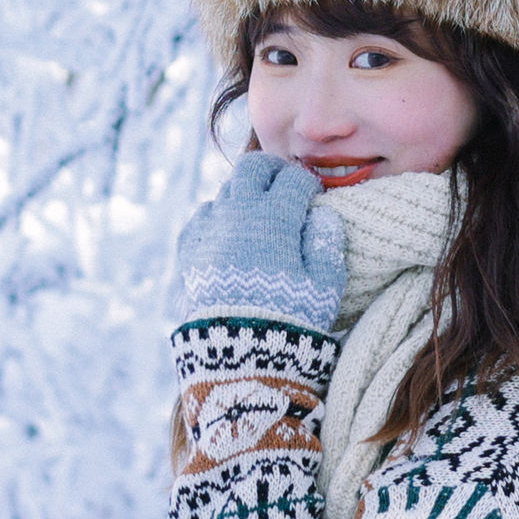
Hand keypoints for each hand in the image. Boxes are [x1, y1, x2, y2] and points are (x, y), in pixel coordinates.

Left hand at [169, 151, 346, 335]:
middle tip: (284, 184)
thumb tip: (322, 214)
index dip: (308, 185)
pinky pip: (203, 215)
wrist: (238, 350)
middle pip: (253, 168)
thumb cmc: (289, 317)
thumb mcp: (324, 285)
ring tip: (260, 211)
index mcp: (275, 216)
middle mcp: (238, 212)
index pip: (293, 180)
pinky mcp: (190, 248)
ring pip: (226, 189)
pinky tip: (230, 230)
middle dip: (272, 171)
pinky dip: (219, 215)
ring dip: (246, 192)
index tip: (314, 198)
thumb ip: (327, 242)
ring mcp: (210, 228)